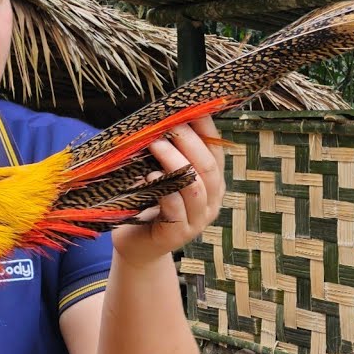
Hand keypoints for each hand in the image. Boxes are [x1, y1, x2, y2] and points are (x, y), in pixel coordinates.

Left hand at [112, 116, 224, 265]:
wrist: (137, 246)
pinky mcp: (177, 236)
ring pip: (194, 186)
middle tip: (167, 125)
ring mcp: (196, 222)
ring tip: (155, 145)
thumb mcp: (162, 174)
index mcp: (212, 185)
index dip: (206, 129)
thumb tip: (164, 115)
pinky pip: (175, 209)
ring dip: (174, 162)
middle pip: (208, 167)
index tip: (192, 107)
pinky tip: (150, 175)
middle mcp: (210, 203)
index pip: (216, 152)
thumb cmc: (148, 204)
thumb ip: (168, 152)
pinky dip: (164, 189)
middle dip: (188, 142)